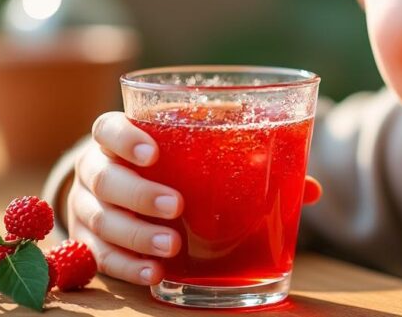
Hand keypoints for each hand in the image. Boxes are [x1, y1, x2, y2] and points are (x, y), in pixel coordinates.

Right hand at [71, 111, 322, 285]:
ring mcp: (89, 209)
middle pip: (104, 177)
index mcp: (123, 138)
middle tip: (176, 207)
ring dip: (136, 235)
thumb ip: (248, 162)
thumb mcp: (202, 156)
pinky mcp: (91, 244)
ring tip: (171, 247)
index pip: (108, 128)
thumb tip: (311, 189)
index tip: (153, 153)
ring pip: (100, 220)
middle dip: (139, 193)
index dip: (125, 138)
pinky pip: (100, 257)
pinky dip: (127, 266)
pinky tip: (155, 274)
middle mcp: (98, 170)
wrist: (124, 197)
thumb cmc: (177, 168)